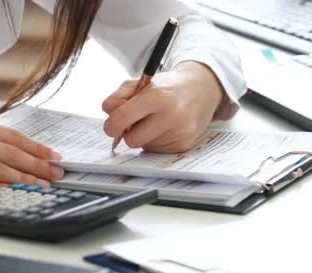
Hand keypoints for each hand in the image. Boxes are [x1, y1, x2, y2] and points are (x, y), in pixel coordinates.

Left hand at [102, 61, 223, 152]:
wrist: (201, 89)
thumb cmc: (164, 87)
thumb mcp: (139, 83)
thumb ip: (118, 98)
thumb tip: (110, 120)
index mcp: (157, 96)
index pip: (120, 119)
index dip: (110, 125)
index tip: (112, 125)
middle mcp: (172, 115)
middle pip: (131, 140)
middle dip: (128, 133)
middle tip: (133, 123)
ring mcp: (180, 132)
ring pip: (143, 147)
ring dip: (144, 136)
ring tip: (156, 121)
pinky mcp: (184, 145)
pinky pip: (156, 151)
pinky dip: (155, 141)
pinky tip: (165, 128)